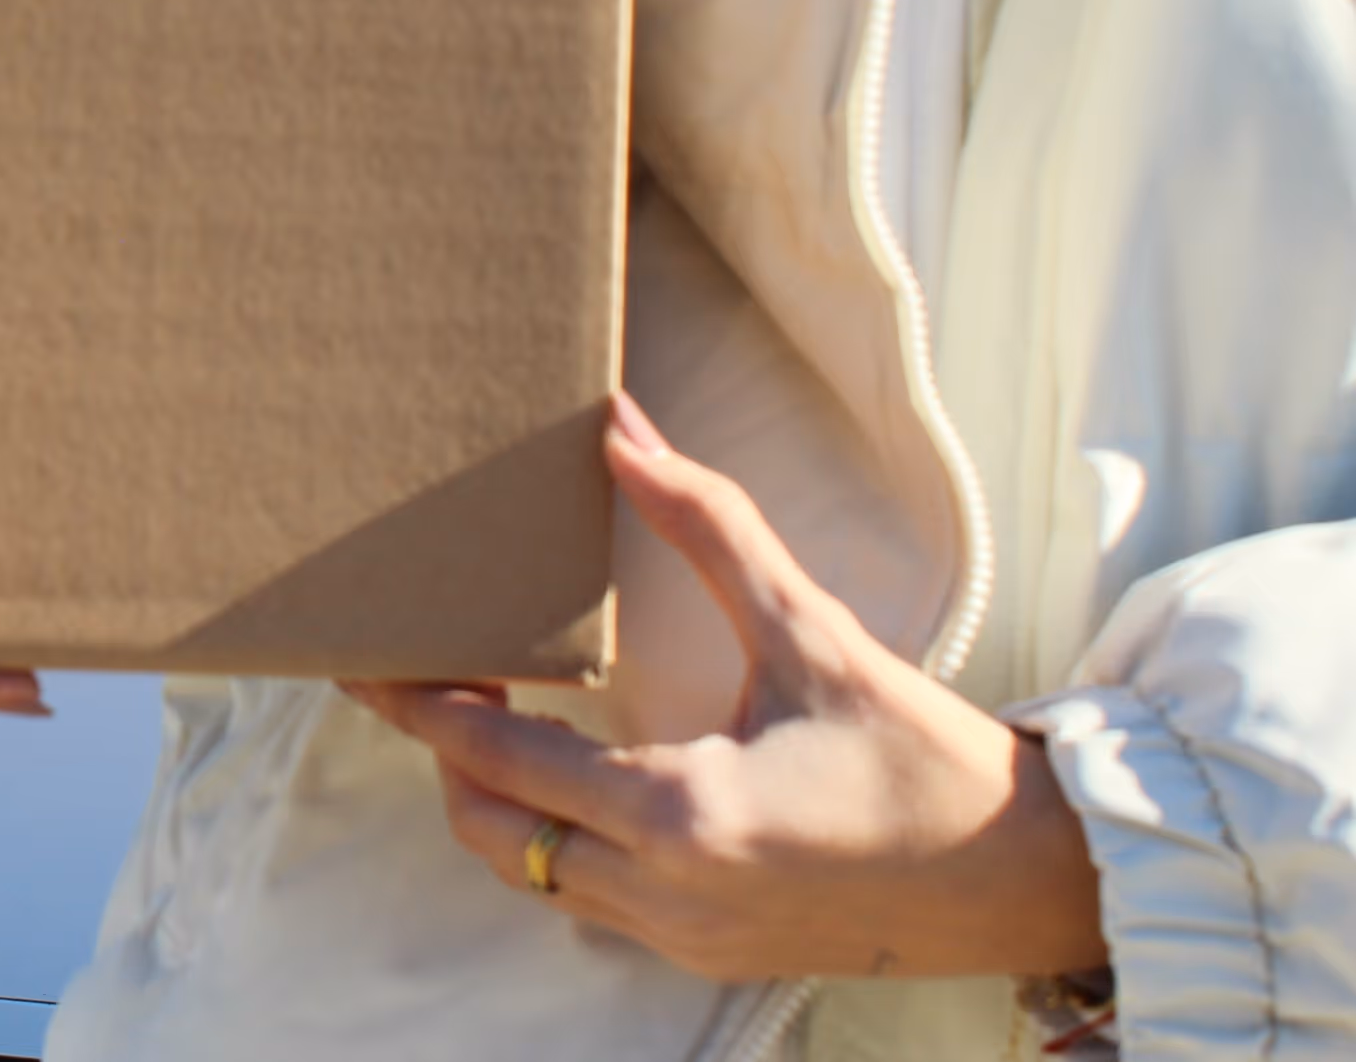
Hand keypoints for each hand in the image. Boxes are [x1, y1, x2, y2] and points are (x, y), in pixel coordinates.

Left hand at [347, 393, 1105, 983]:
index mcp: (677, 813)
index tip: (363, 660)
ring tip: (496, 711)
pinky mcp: (707, 955)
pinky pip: (587, 901)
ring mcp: (681, 936)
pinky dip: (555, 840)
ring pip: (530, 873)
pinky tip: (572, 773)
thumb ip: (709, 526)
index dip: (419, 707)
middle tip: (436, 673)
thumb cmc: (924, 754)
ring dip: (497, 800)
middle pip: (488, 828)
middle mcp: (663, 890)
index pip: (495, 759)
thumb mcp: (813, 628)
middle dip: (446, 756)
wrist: (1024, 878)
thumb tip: (621, 431)